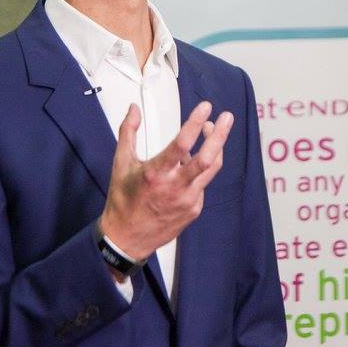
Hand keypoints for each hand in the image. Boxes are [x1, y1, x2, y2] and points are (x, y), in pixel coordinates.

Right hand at [99, 101, 232, 267]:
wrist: (127, 239)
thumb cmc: (122, 200)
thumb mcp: (120, 163)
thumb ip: (128, 132)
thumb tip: (133, 108)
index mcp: (155, 174)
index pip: (182, 144)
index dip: (196, 123)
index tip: (206, 107)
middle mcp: (175, 188)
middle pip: (208, 159)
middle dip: (220, 135)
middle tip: (227, 116)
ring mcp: (188, 201)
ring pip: (211, 169)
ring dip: (215, 148)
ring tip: (214, 131)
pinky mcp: (194, 210)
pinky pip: (202, 184)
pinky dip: (200, 169)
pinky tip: (190, 163)